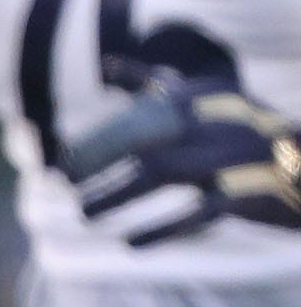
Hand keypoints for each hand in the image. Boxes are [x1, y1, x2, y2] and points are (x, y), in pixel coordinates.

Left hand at [72, 65, 300, 245]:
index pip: (140, 112)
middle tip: (65, 182)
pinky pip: (197, 213)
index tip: (62, 158)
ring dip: (117, 194)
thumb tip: (107, 63)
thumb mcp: (204, 97)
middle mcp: (216, 121)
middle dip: (99, 159)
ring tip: (83, 213)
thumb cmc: (244, 130)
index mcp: (205, 96)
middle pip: (144, 138)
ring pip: (162, 172)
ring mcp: (231, 156)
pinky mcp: (245, 193)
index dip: (98, 137)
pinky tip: (130, 243)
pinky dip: (162, 229)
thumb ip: (155, 84)